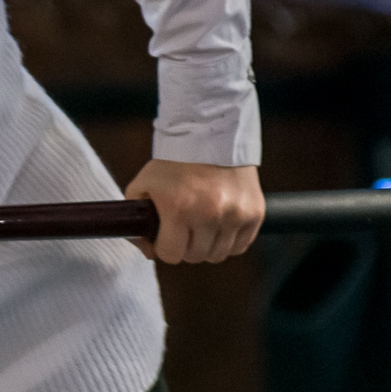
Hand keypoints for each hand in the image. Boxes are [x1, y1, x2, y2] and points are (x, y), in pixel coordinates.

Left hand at [123, 160, 263, 264]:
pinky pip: (240, 246)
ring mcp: (235, 214)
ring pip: (218, 254)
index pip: (171, 255)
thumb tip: (147, 251)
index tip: (165, 235)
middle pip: (195, 256)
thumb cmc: (173, 163)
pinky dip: (229, 241)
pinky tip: (220, 224)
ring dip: (207, 245)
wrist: (210, 135)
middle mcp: (209, 213)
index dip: (164, 247)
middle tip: (184, 227)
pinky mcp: (255, 212)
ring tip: (201, 225)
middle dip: (185, 246)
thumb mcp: (142, 186)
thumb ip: (136, 221)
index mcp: (179, 208)